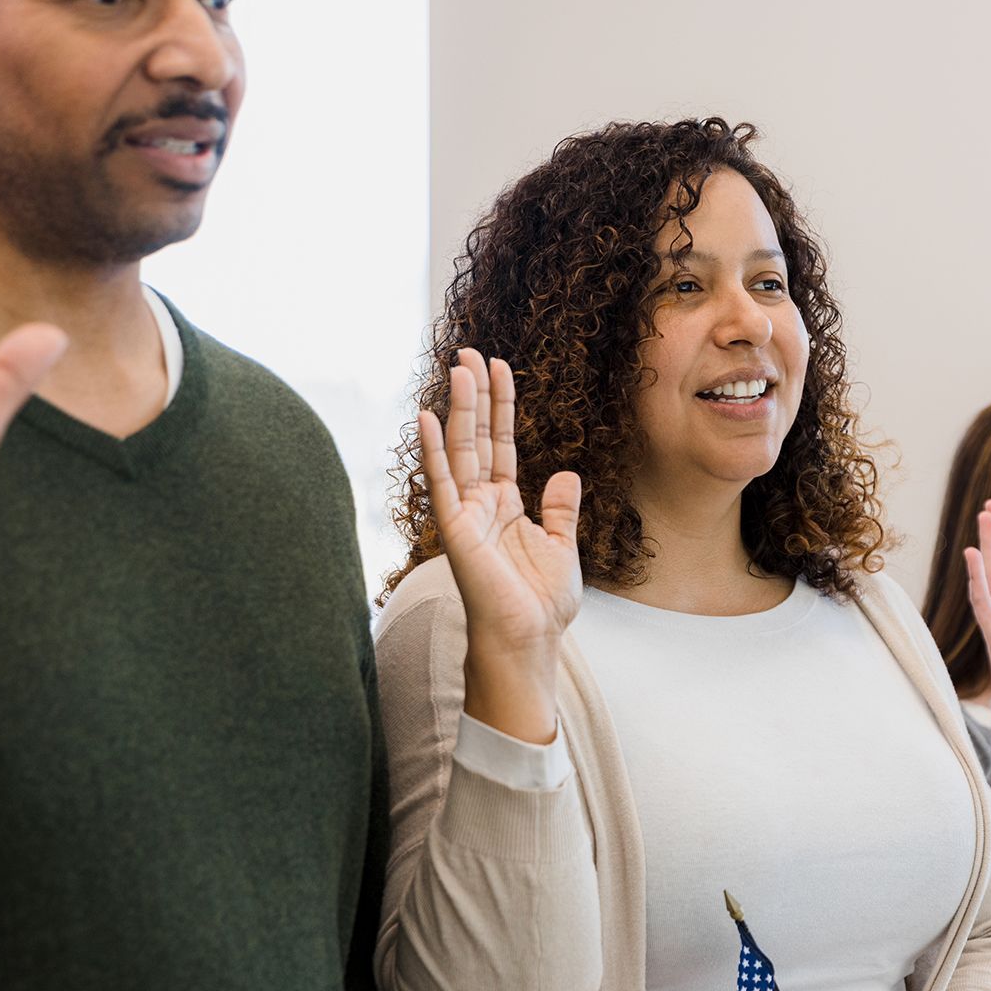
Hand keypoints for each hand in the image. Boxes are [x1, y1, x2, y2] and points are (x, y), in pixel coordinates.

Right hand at [418, 348, 581, 742]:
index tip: (501, 368)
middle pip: (476, 436)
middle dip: (474, 394)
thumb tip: (565, 473)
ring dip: (458, 408)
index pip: (501, 444)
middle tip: (470, 351)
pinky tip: (425, 416)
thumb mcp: (561, 546)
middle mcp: (480, 504)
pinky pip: (442, 482)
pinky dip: (434, 450)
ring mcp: (465, 514)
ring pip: (460, 449)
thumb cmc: (542, 604)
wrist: (529, 639)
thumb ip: (560, 509)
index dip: (501, 406)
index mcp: (505, 505)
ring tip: (458, 366)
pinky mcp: (455, 530)